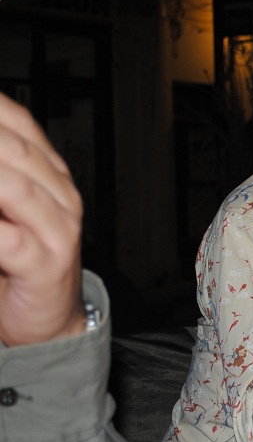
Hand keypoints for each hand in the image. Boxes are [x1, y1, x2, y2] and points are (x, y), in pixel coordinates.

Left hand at [0, 93, 84, 345]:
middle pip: (14, 150)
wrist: (48, 318)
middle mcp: (60, 197)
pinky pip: (8, 241)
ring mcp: (57, 229)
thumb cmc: (20, 261)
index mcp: (51, 174)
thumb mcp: (5, 208)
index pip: (18, 122)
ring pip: (14, 188)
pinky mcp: (45, 264)